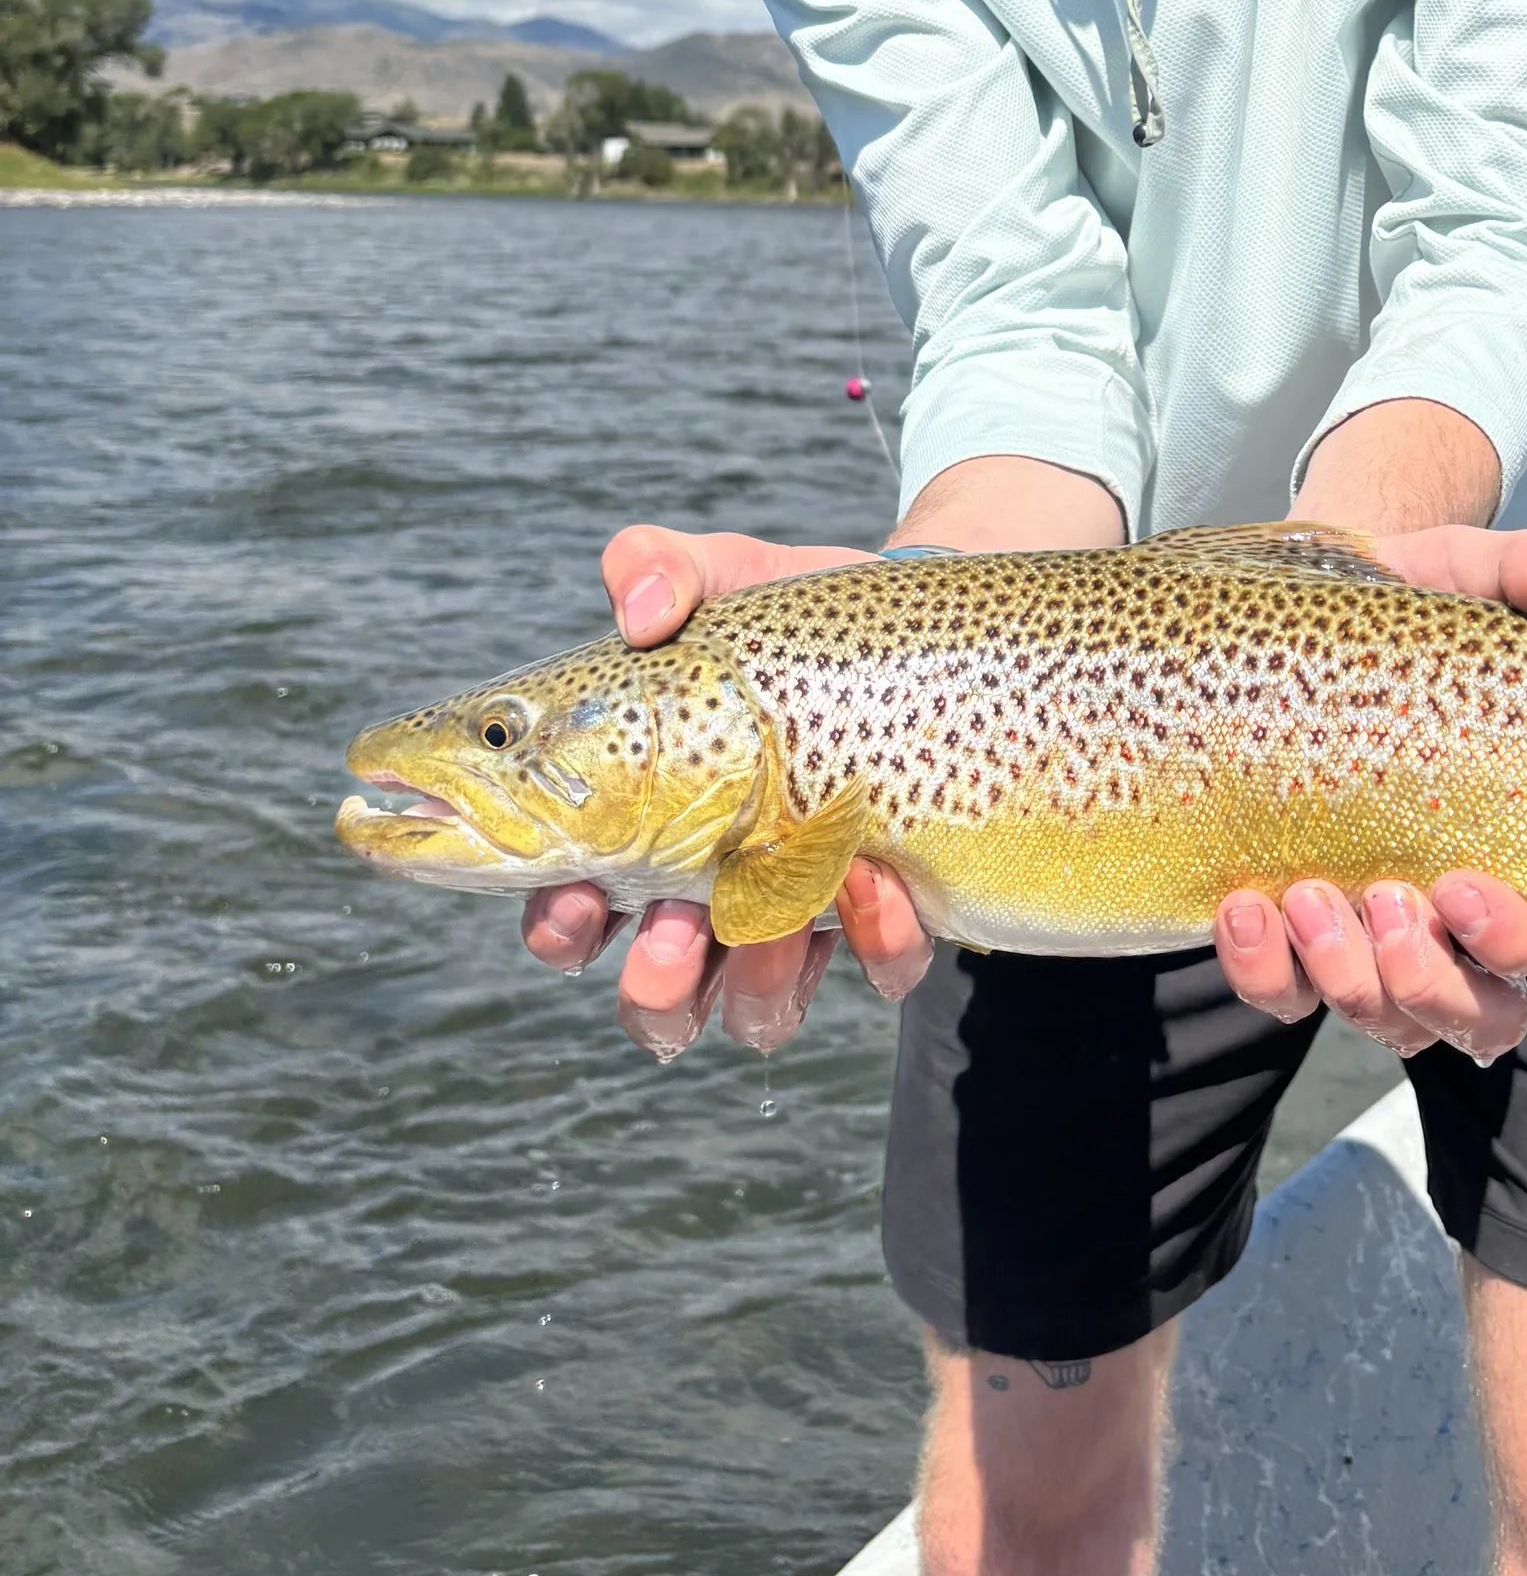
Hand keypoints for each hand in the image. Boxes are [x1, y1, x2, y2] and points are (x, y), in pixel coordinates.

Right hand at [519, 523, 933, 1058]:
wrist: (922, 627)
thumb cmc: (787, 620)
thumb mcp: (718, 578)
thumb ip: (657, 568)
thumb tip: (638, 607)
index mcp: (638, 833)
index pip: (568, 910)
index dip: (555, 922)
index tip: (571, 892)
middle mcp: (709, 893)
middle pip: (654, 996)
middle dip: (654, 988)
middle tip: (672, 932)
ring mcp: (800, 911)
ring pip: (756, 1008)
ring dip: (759, 978)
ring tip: (780, 910)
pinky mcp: (889, 909)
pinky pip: (882, 968)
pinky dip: (877, 941)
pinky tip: (877, 877)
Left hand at [1212, 518, 1526, 1059]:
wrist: (1286, 620)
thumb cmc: (1395, 612)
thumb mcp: (1448, 575)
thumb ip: (1516, 569)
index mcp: (1515, 849)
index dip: (1515, 941)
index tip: (1461, 882)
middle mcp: (1452, 918)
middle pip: (1480, 1017)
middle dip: (1430, 982)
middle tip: (1381, 899)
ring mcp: (1370, 936)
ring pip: (1388, 1020)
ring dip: (1347, 981)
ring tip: (1301, 897)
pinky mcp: (1290, 936)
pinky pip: (1286, 996)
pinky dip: (1265, 973)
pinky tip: (1239, 909)